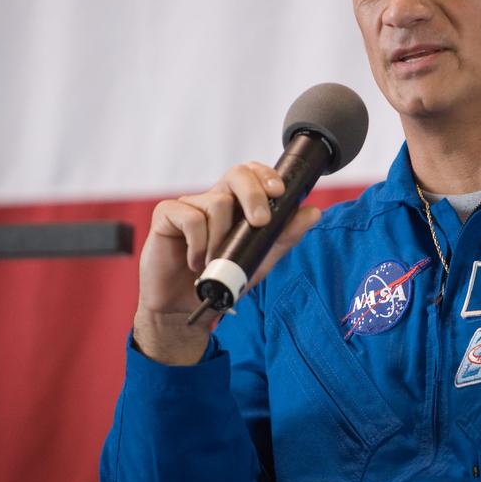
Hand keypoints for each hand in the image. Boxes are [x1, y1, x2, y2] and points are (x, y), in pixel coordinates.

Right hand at [134, 162, 320, 363]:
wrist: (185, 307)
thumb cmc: (220, 280)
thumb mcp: (259, 260)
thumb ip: (284, 237)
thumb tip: (314, 212)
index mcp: (236, 205)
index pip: (252, 174)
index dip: (266, 175)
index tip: (280, 191)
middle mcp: (213, 199)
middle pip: (237, 174)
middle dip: (254, 194)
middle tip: (260, 222)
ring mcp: (189, 205)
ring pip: (217, 203)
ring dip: (222, 239)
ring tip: (214, 262)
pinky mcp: (166, 215)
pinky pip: (190, 218)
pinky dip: (198, 244)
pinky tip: (195, 261)